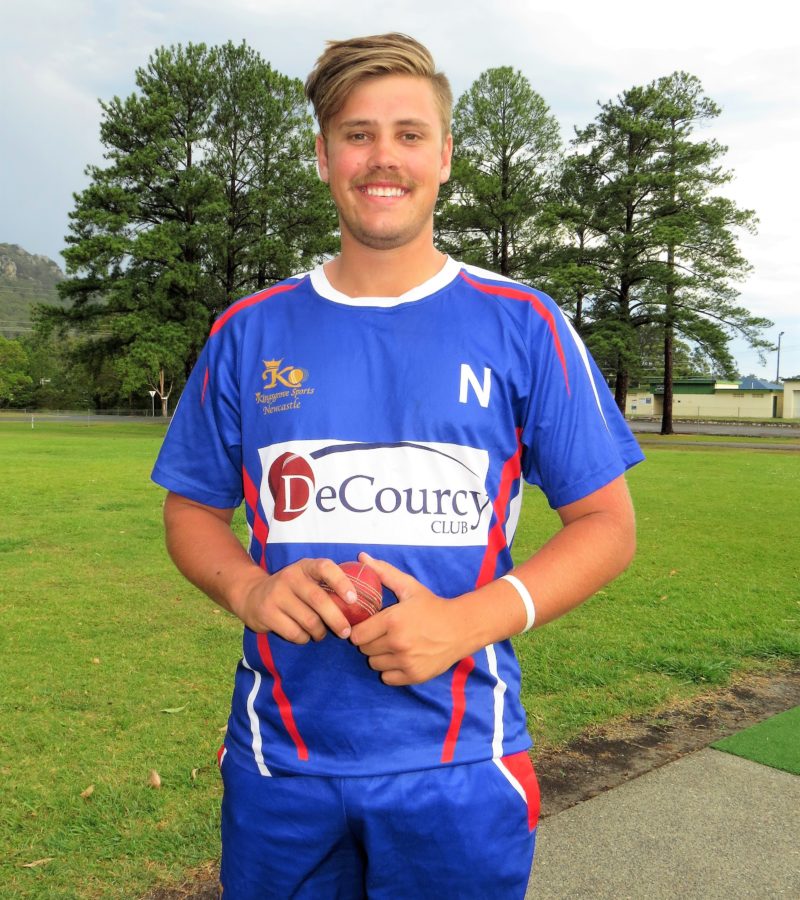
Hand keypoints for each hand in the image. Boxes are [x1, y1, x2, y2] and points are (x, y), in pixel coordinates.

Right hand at [236, 558, 357, 643]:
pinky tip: (304, 635)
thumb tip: (361, 603)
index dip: (341, 582)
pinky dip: (304, 639)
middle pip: (319, 599)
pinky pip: (294, 633)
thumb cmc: (292, 590)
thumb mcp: (307, 579)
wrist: (251, 595)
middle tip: (346, 632)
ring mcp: (276, 595)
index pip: (325, 568)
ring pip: (308, 620)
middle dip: (337, 619)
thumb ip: (328, 585)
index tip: (354, 599)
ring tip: (321, 634)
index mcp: (305, 566)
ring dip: (320, 632)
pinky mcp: (267, 613)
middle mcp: (290, 577)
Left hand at [349, 553, 466, 685]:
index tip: (370, 625)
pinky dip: (391, 670)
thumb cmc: (432, 606)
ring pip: (375, 664)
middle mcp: (397, 642)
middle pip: (364, 649)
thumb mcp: (409, 587)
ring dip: (380, 656)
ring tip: (393, 645)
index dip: (361, 629)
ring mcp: (406, 661)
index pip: (357, 634)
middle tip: (383, 634)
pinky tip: (401, 657)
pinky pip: (387, 678)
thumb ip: (384, 573)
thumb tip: (362, 557)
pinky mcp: (414, 676)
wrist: (461, 628)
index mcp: (392, 620)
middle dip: (370, 641)